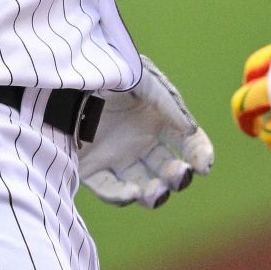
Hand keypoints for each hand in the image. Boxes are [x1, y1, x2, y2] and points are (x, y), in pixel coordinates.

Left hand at [79, 57, 215, 207]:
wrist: (67, 76)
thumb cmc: (110, 73)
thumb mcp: (145, 81)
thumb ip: (170, 105)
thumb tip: (192, 132)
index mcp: (157, 119)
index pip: (187, 142)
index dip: (200, 154)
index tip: (203, 166)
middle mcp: (139, 141)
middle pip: (166, 169)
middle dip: (177, 177)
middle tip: (179, 176)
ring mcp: (116, 156)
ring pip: (141, 186)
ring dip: (153, 194)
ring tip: (156, 193)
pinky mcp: (91, 168)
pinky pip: (109, 189)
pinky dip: (121, 197)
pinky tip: (130, 194)